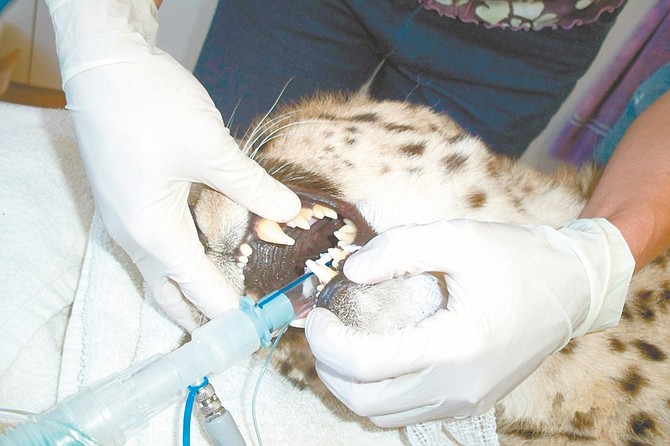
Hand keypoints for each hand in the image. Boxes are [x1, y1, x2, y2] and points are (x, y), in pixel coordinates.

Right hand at [47, 0, 299, 329]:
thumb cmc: (150, 105)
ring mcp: (124, 219)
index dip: (231, 310)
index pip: (200, 287)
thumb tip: (290, 210)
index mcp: (154, 231)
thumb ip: (250, 185)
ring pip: (159, 272)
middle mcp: (134, 235)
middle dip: (202, 316)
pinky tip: (199, 256)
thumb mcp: (210, 148)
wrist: (103, 64)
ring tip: (222, 304)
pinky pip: (153, 248)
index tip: (259, 329)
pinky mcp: (126, 201)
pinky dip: (177, 264)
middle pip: (170, 292)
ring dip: (188, 292)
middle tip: (237, 332)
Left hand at [305, 219, 633, 425]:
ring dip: (352, 384)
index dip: (327, 341)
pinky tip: (379, 357)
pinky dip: (380, 391)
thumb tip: (351, 270)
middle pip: (365, 403)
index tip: (318, 314)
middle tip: (324, 331)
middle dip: (330, 369)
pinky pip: (408, 411)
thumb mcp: (457, 236)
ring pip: (383, 415)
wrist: (575, 287)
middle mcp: (459, 388)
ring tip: (345, 343)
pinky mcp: (470, 403)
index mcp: (455, 348)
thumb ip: (397, 249)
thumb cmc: (518, 258)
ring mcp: (466, 402)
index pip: (366, 365)